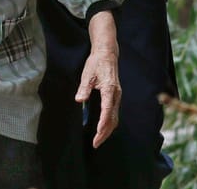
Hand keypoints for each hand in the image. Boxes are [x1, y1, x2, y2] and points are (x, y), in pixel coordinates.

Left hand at [77, 11, 120, 147]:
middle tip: (95, 143)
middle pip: (113, 119)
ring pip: (115, 118)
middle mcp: (116, 95)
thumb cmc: (96, 63)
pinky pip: (114, 113)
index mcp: (110, 90)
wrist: (107, 54)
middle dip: (105, 133)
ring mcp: (117, 96)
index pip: (107, 111)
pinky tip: (102, 129)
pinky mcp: (115, 96)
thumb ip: (84, 88)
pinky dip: (109, 123)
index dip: (103, 124)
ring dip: (107, 130)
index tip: (97, 134)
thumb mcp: (87, 74)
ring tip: (98, 140)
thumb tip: (79, 100)